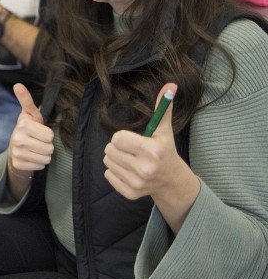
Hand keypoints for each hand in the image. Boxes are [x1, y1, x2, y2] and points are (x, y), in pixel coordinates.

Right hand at [7, 83, 53, 175]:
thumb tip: (18, 84)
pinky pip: (40, 166)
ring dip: (44, 155)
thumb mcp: (30, 115)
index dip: (48, 134)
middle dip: (47, 146)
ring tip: (35, 149)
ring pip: (46, 158)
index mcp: (23, 125)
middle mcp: (17, 139)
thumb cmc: (28, 130)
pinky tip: (31, 158)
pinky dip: (38, 163)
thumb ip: (26, 100)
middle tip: (38, 142)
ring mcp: (17, 153)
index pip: (50, 135)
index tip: (39, 132)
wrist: (15, 150)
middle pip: (49, 148)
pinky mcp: (18, 164)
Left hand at [103, 83, 192, 199]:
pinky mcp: (130, 193)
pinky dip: (114, 172)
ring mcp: (136, 183)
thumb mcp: (164, 130)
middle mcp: (144, 169)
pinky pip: (108, 176)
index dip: (123, 137)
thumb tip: (170, 85)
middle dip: (117, 148)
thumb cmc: (164, 151)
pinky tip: (129, 171)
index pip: (117, 138)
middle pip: (109, 150)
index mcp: (152, 151)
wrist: (171, 180)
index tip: (134, 140)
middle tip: (131, 151)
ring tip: (130, 160)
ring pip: (107, 162)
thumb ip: (163, 108)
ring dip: (115, 159)